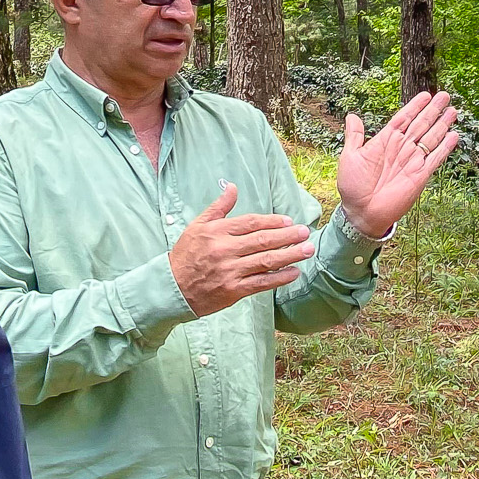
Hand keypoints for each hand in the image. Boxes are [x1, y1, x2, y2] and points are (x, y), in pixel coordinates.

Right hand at [168, 184, 314, 316]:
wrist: (171, 288)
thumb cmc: (186, 255)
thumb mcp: (197, 226)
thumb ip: (218, 208)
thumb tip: (232, 187)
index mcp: (217, 232)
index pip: (250, 223)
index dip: (272, 221)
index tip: (288, 220)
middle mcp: (225, 250)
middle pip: (262, 240)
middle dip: (287, 236)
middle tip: (305, 232)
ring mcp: (230, 271)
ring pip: (265, 261)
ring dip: (290, 255)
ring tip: (307, 250)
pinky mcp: (233, 290)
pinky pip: (261, 283)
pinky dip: (279, 278)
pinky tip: (294, 272)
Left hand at [335, 89, 459, 238]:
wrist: (362, 213)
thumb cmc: (353, 187)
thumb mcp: (350, 157)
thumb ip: (355, 136)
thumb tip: (351, 115)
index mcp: (385, 141)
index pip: (403, 118)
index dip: (415, 106)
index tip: (425, 95)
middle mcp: (401, 148)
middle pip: (421, 124)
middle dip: (433, 110)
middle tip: (445, 95)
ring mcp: (412, 161)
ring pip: (430, 138)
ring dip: (442, 124)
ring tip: (452, 111)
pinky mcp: (420, 176)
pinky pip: (435, 158)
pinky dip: (445, 147)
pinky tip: (453, 136)